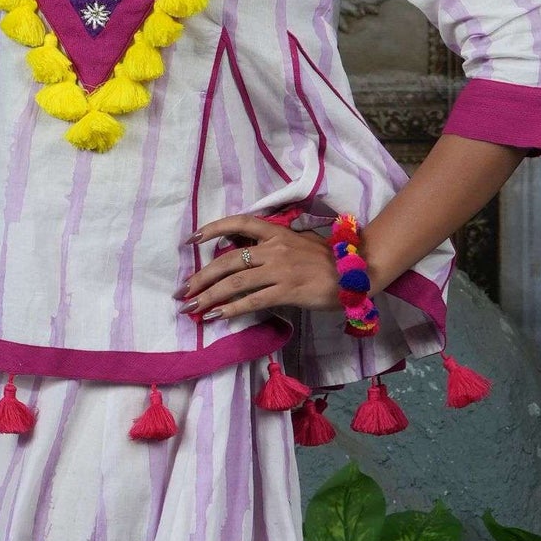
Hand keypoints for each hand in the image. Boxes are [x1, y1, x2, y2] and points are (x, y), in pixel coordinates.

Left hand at [177, 213, 342, 320]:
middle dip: (201, 277)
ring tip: (191, 308)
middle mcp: (275, 249)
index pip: (239, 223)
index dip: (212, 229)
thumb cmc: (329, 259)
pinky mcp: (288, 291)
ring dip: (209, 296)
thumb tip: (246, 253)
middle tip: (183, 291)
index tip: (191, 240)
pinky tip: (216, 316)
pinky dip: (231, 309)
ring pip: (235, 282)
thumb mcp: (299, 242)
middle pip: (228, 260)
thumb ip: (273, 245)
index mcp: (277, 233)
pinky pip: (252, 301)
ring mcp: (281, 270)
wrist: (357, 272)